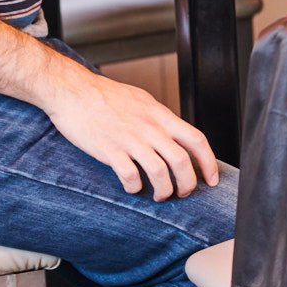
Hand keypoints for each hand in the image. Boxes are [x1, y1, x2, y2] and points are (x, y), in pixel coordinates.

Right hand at [44, 69, 220, 200]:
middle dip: (189, 184)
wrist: (74, 90)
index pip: (197, 139)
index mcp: (161, 116)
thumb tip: (174, 135)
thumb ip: (159, 119)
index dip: (209, 162)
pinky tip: (133, 187)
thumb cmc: (106, 96)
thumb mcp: (142, 101)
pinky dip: (135, 188)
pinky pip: (130, 177)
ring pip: (160, 173)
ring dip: (164, 191)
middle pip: (182, 161)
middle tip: (184, 192)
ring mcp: (130, 139)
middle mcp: (150, 128)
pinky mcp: (110, 150)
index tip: (212, 179)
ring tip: (160, 195)